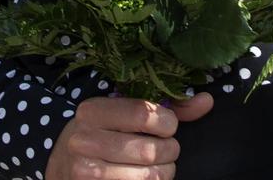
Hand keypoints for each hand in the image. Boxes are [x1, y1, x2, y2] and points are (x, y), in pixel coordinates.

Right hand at [45, 92, 212, 178]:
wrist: (65, 165)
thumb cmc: (104, 132)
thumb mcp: (125, 112)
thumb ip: (166, 106)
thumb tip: (207, 101)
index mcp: (93, 111)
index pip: (144, 113)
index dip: (167, 122)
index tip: (169, 126)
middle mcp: (84, 140)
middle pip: (150, 150)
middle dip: (170, 151)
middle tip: (168, 150)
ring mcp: (85, 173)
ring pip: (149, 177)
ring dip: (164, 173)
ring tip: (160, 166)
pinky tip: (147, 177)